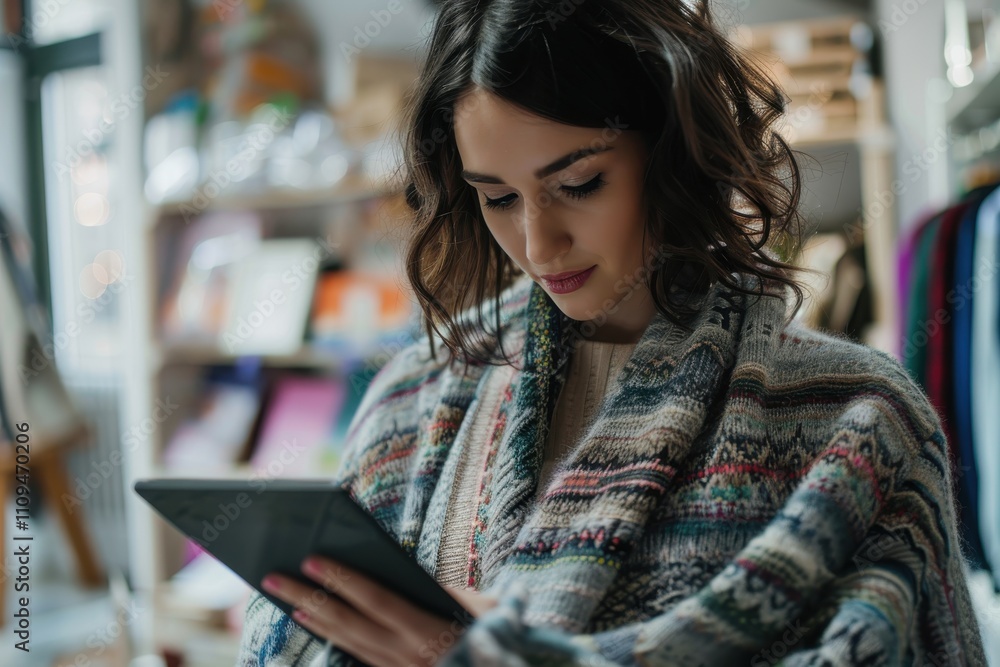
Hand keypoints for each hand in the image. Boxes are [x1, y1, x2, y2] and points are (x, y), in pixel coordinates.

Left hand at [260, 555, 497, 665]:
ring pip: (345, 640)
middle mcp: (405, 654)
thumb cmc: (495, 638)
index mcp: (428, 631)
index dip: (345, 580)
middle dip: (308, 598)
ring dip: (311, 617)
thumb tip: (407, 571)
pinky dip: (328, 635)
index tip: (313, 559)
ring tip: (282, 594)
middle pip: (347, 622)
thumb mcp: (486, 611)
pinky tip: (309, 619)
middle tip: (273, 576)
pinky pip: (353, 654)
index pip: (378, 601)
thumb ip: (447, 592)